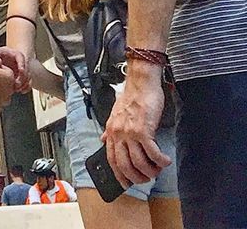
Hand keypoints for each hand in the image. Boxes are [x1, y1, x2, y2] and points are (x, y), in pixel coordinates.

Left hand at [0, 45, 29, 92]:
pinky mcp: (15, 75)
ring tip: (17, 89)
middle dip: (23, 77)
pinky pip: (24, 81)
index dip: (22, 63)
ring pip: (26, 75)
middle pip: (25, 67)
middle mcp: (14, 59)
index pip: (20, 56)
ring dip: (25, 83)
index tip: (21, 71)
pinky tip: (20, 91)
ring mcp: (15, 67)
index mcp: (8, 52)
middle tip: (17, 85)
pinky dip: (24, 86)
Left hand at [104, 66, 170, 186]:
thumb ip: (110, 129)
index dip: (118, 174)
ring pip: (139, 163)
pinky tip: (166, 160)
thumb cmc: (132, 98)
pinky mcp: (144, 130)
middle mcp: (118, 133)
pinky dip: (161, 161)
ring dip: (151, 171)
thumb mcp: (116, 114)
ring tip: (158, 169)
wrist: (141, 83)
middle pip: (125, 165)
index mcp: (110, 130)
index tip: (126, 184)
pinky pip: (153, 154)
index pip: (111, 159)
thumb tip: (102, 140)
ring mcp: (130, 132)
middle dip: (137, 177)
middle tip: (147, 178)